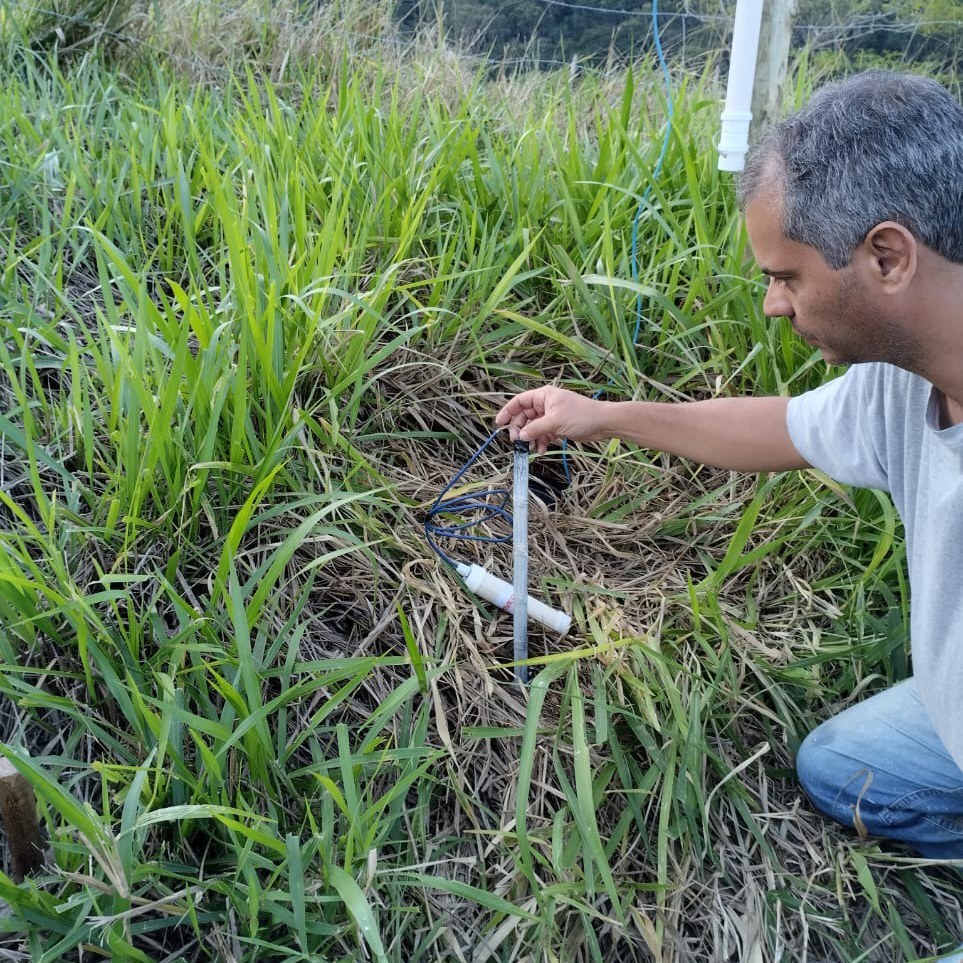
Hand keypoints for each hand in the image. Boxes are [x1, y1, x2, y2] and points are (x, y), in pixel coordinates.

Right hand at [495, 386, 609, 453]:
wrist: (602, 424)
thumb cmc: (581, 416)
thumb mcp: (554, 422)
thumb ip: (535, 429)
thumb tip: (521, 436)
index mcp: (544, 396)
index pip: (520, 401)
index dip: (508, 411)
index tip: (499, 423)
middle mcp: (545, 404)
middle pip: (525, 416)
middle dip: (520, 429)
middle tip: (517, 441)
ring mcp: (551, 416)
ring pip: (533, 427)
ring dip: (531, 438)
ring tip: (532, 448)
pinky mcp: (557, 426)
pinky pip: (543, 434)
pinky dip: (540, 441)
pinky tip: (541, 449)